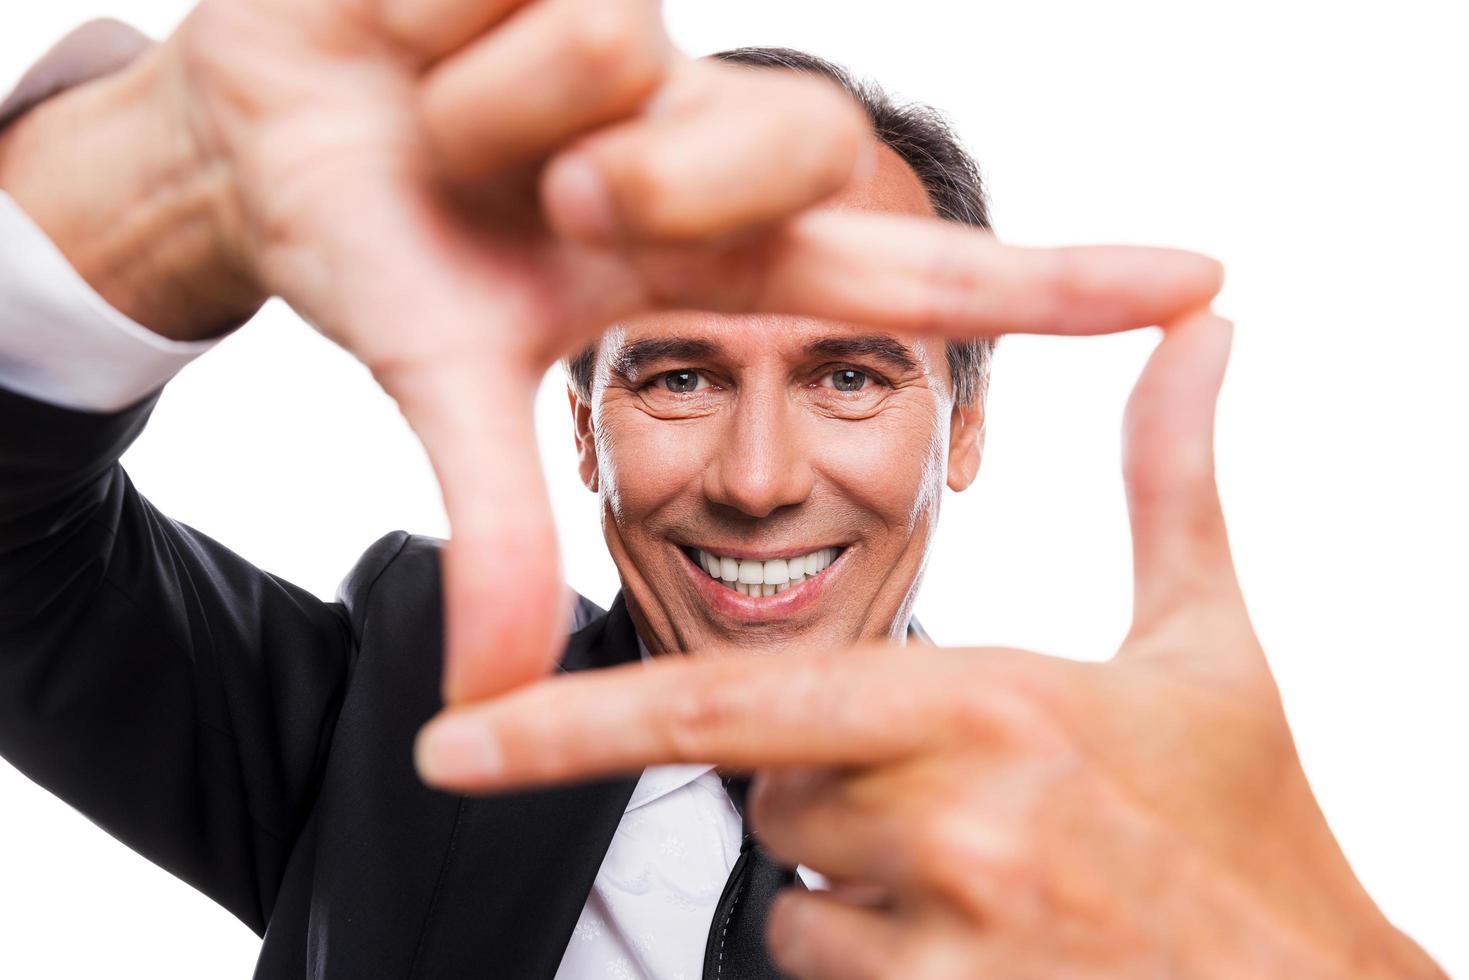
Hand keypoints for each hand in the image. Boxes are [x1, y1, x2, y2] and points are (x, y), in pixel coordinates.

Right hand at [0, 3, 1223, 707]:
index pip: (906, 276)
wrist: (265, 139)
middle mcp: (705, 142)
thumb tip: (488, 709)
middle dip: (640, 183)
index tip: (1197, 282)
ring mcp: (650, 41)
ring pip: (619, 51)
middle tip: (542, 205)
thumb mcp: (448, 386)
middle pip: (776, 141)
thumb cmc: (382, 248)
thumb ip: (503, 526)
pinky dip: (431, 19)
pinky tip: (410, 32)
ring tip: (440, 123)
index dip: (1051, 286)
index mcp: (710, 258)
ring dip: (493, 112)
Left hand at [414, 310, 1444, 978]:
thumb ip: (1170, 477)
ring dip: (861, 882)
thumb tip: (1205, 328)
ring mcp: (949, 948)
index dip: (573, 726)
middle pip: (770, 798)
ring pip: (797, 901)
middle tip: (967, 794)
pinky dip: (883, 958)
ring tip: (999, 876)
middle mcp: (952, 826)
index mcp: (984, 704)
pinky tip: (994, 940)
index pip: (728, 709)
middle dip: (829, 786)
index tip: (451, 745)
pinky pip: (835, 975)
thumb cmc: (1249, 817)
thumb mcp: (1209, 640)